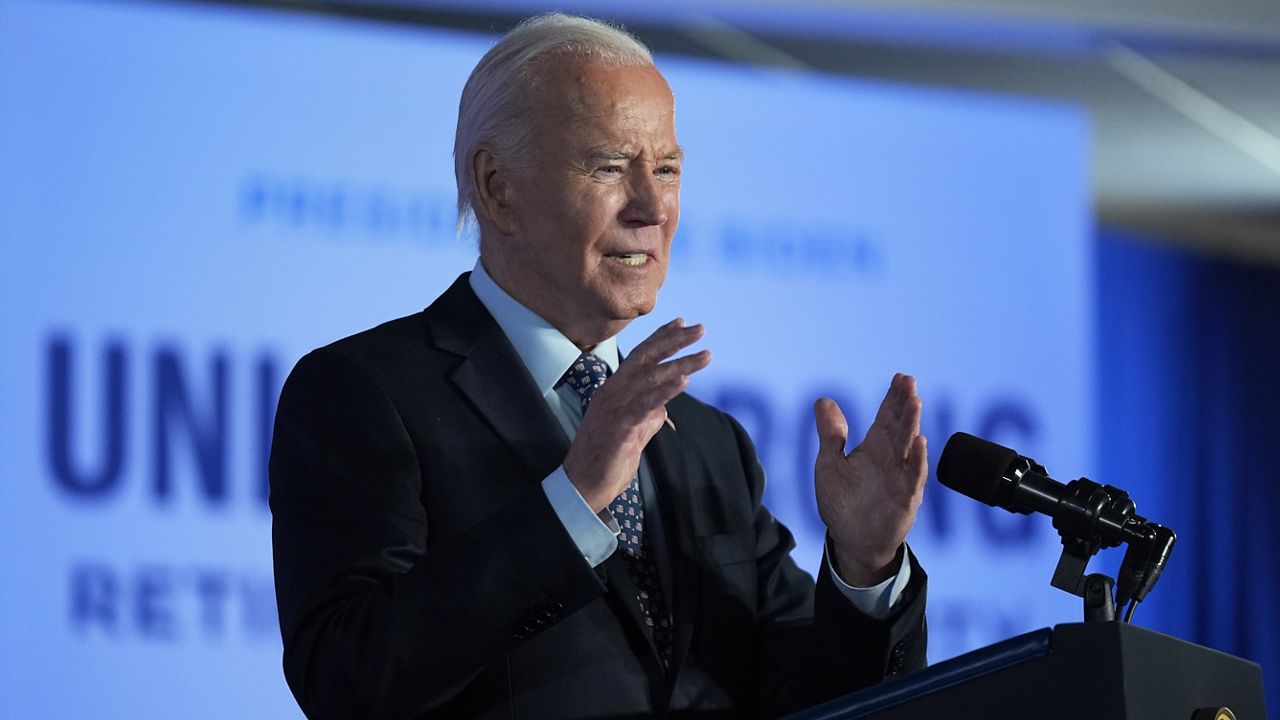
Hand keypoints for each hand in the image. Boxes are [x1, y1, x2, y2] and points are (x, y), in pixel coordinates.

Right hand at [564, 318, 710, 511]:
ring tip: (706, 355)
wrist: (583, 485)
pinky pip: (645, 403)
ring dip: (680, 364)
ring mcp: (614, 408)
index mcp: (613, 390)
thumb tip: (663, 408)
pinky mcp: (620, 427)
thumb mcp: (630, 432)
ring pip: (650, 377)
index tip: (681, 322)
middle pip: (645, 357)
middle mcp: (612, 392)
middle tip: (701, 329)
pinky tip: (684, 381)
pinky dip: (665, 390)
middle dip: (674, 341)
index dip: (660, 337)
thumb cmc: (606, 459)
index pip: (639, 356)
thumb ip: (646, 416)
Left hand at [814, 374, 927, 586]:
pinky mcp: (905, 499)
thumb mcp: (830, 463)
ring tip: (915, 402)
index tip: (900, 377)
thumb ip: (831, 434)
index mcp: (874, 448)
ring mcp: (900, 477)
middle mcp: (890, 459)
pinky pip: (913, 478)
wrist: (852, 541)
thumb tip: (824, 400)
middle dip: (904, 404)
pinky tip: (920, 443)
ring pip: (908, 446)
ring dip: (912, 424)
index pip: (886, 417)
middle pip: (899, 426)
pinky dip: (917, 461)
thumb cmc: (843, 502)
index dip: (893, 398)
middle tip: (909, 382)